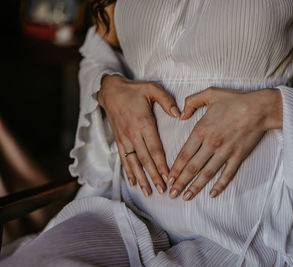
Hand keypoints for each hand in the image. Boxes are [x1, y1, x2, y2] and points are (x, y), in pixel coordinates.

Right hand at [98, 74, 180, 196]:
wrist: (110, 90)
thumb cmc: (134, 89)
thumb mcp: (152, 88)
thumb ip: (167, 101)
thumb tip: (179, 114)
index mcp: (143, 123)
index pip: (155, 148)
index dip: (161, 164)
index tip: (168, 176)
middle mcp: (133, 134)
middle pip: (145, 159)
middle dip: (154, 176)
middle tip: (162, 190)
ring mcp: (124, 139)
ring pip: (134, 162)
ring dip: (141, 178)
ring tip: (148, 192)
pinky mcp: (119, 140)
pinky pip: (124, 159)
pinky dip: (128, 172)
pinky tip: (133, 183)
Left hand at [167, 87, 281, 200]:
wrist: (260, 108)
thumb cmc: (235, 100)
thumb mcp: (210, 94)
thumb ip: (191, 102)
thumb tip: (180, 115)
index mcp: (201, 130)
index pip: (184, 154)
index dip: (175, 168)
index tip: (168, 178)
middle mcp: (211, 143)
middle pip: (192, 167)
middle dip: (180, 182)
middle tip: (171, 194)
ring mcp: (225, 151)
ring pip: (206, 173)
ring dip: (195, 187)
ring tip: (186, 197)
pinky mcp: (238, 156)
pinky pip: (227, 174)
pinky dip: (220, 185)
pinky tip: (212, 194)